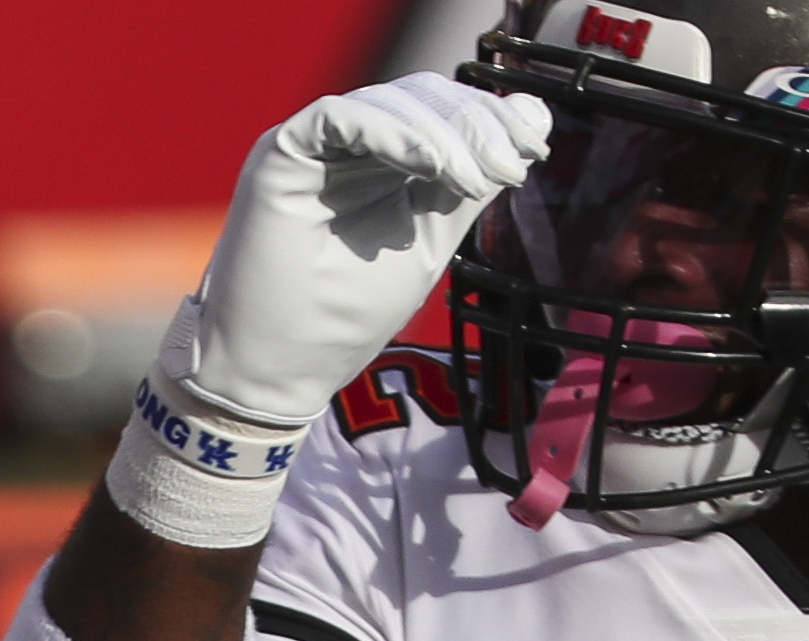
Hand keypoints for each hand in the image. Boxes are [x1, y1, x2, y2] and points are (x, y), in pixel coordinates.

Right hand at [163, 74, 548, 433]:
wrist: (277, 373)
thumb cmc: (340, 320)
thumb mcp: (426, 244)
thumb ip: (468, 187)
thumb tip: (532, 121)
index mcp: (378, 163)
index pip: (440, 114)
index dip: (489, 121)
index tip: (530, 153)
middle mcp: (343, 148)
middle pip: (420, 99)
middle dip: (473, 127)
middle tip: (508, 168)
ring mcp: (310, 150)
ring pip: (388, 102)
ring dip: (441, 135)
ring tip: (470, 179)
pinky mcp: (278, 156)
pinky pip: (339, 118)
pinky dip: (391, 133)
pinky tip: (428, 165)